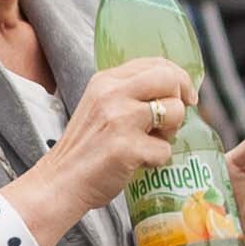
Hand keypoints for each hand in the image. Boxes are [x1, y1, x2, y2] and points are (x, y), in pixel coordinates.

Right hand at [9, 57, 193, 243]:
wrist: (60, 181)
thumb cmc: (85, 148)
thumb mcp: (99, 107)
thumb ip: (127, 94)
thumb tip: (173, 91)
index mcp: (106, 81)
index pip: (155, 63)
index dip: (178, 78)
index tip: (184, 95)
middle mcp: (113, 94)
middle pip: (169, 79)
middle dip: (181, 99)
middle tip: (174, 119)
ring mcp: (120, 120)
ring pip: (174, 112)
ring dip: (170, 132)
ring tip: (151, 142)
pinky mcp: (127, 148)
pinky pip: (165, 149)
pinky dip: (157, 160)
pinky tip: (139, 163)